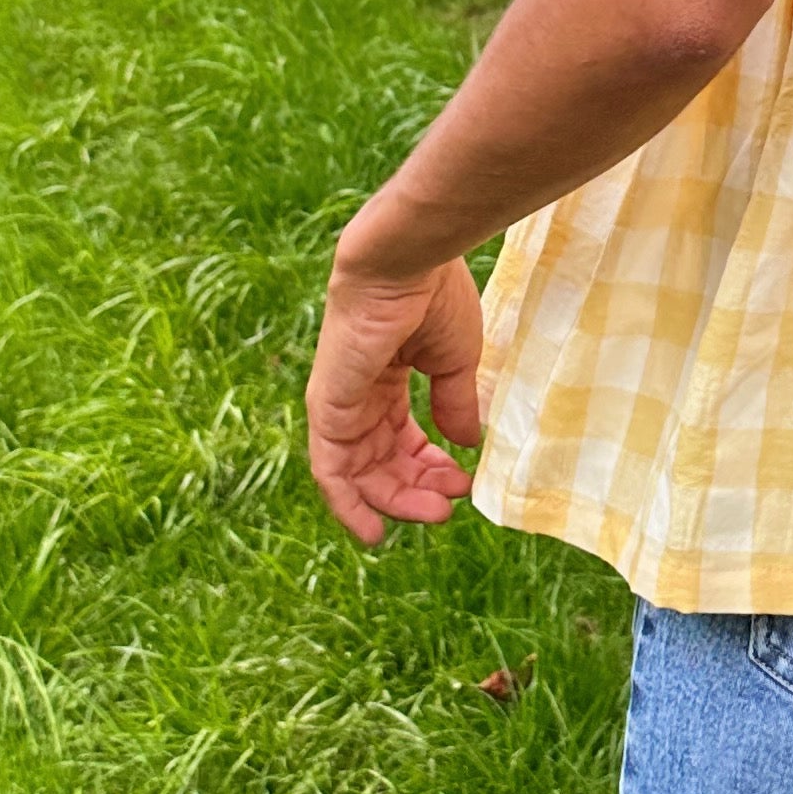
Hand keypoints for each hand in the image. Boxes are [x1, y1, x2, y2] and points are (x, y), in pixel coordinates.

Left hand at [307, 255, 484, 543]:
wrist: (405, 263)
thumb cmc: (433, 297)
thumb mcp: (455, 361)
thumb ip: (455, 404)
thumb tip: (464, 445)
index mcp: (388, 376)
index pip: (402, 437)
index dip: (431, 466)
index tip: (465, 481)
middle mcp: (358, 394)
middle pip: (382, 460)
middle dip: (417, 488)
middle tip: (451, 504)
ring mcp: (339, 403)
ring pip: (359, 473)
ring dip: (395, 501)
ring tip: (434, 513)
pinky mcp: (327, 409)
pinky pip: (331, 471)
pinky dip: (348, 505)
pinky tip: (373, 530)